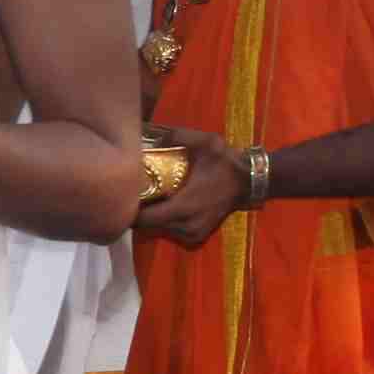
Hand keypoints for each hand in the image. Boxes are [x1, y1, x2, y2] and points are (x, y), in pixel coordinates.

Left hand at [136, 134, 254, 249]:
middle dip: (138, 210)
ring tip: (147, 196)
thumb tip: (150, 137)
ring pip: (158, 229)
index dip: (129, 207)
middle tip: (133, 191)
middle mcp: (185, 226)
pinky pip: (170, 231)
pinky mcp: (196, 236)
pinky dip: (164, 220)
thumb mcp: (203, 142)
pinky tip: (164, 203)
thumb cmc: (224, 162)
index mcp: (183, 207)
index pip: (143, 218)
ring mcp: (192, 234)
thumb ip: (174, 137)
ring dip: (151, 216)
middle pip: (147, 226)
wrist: (249, 180)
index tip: (124, 191)